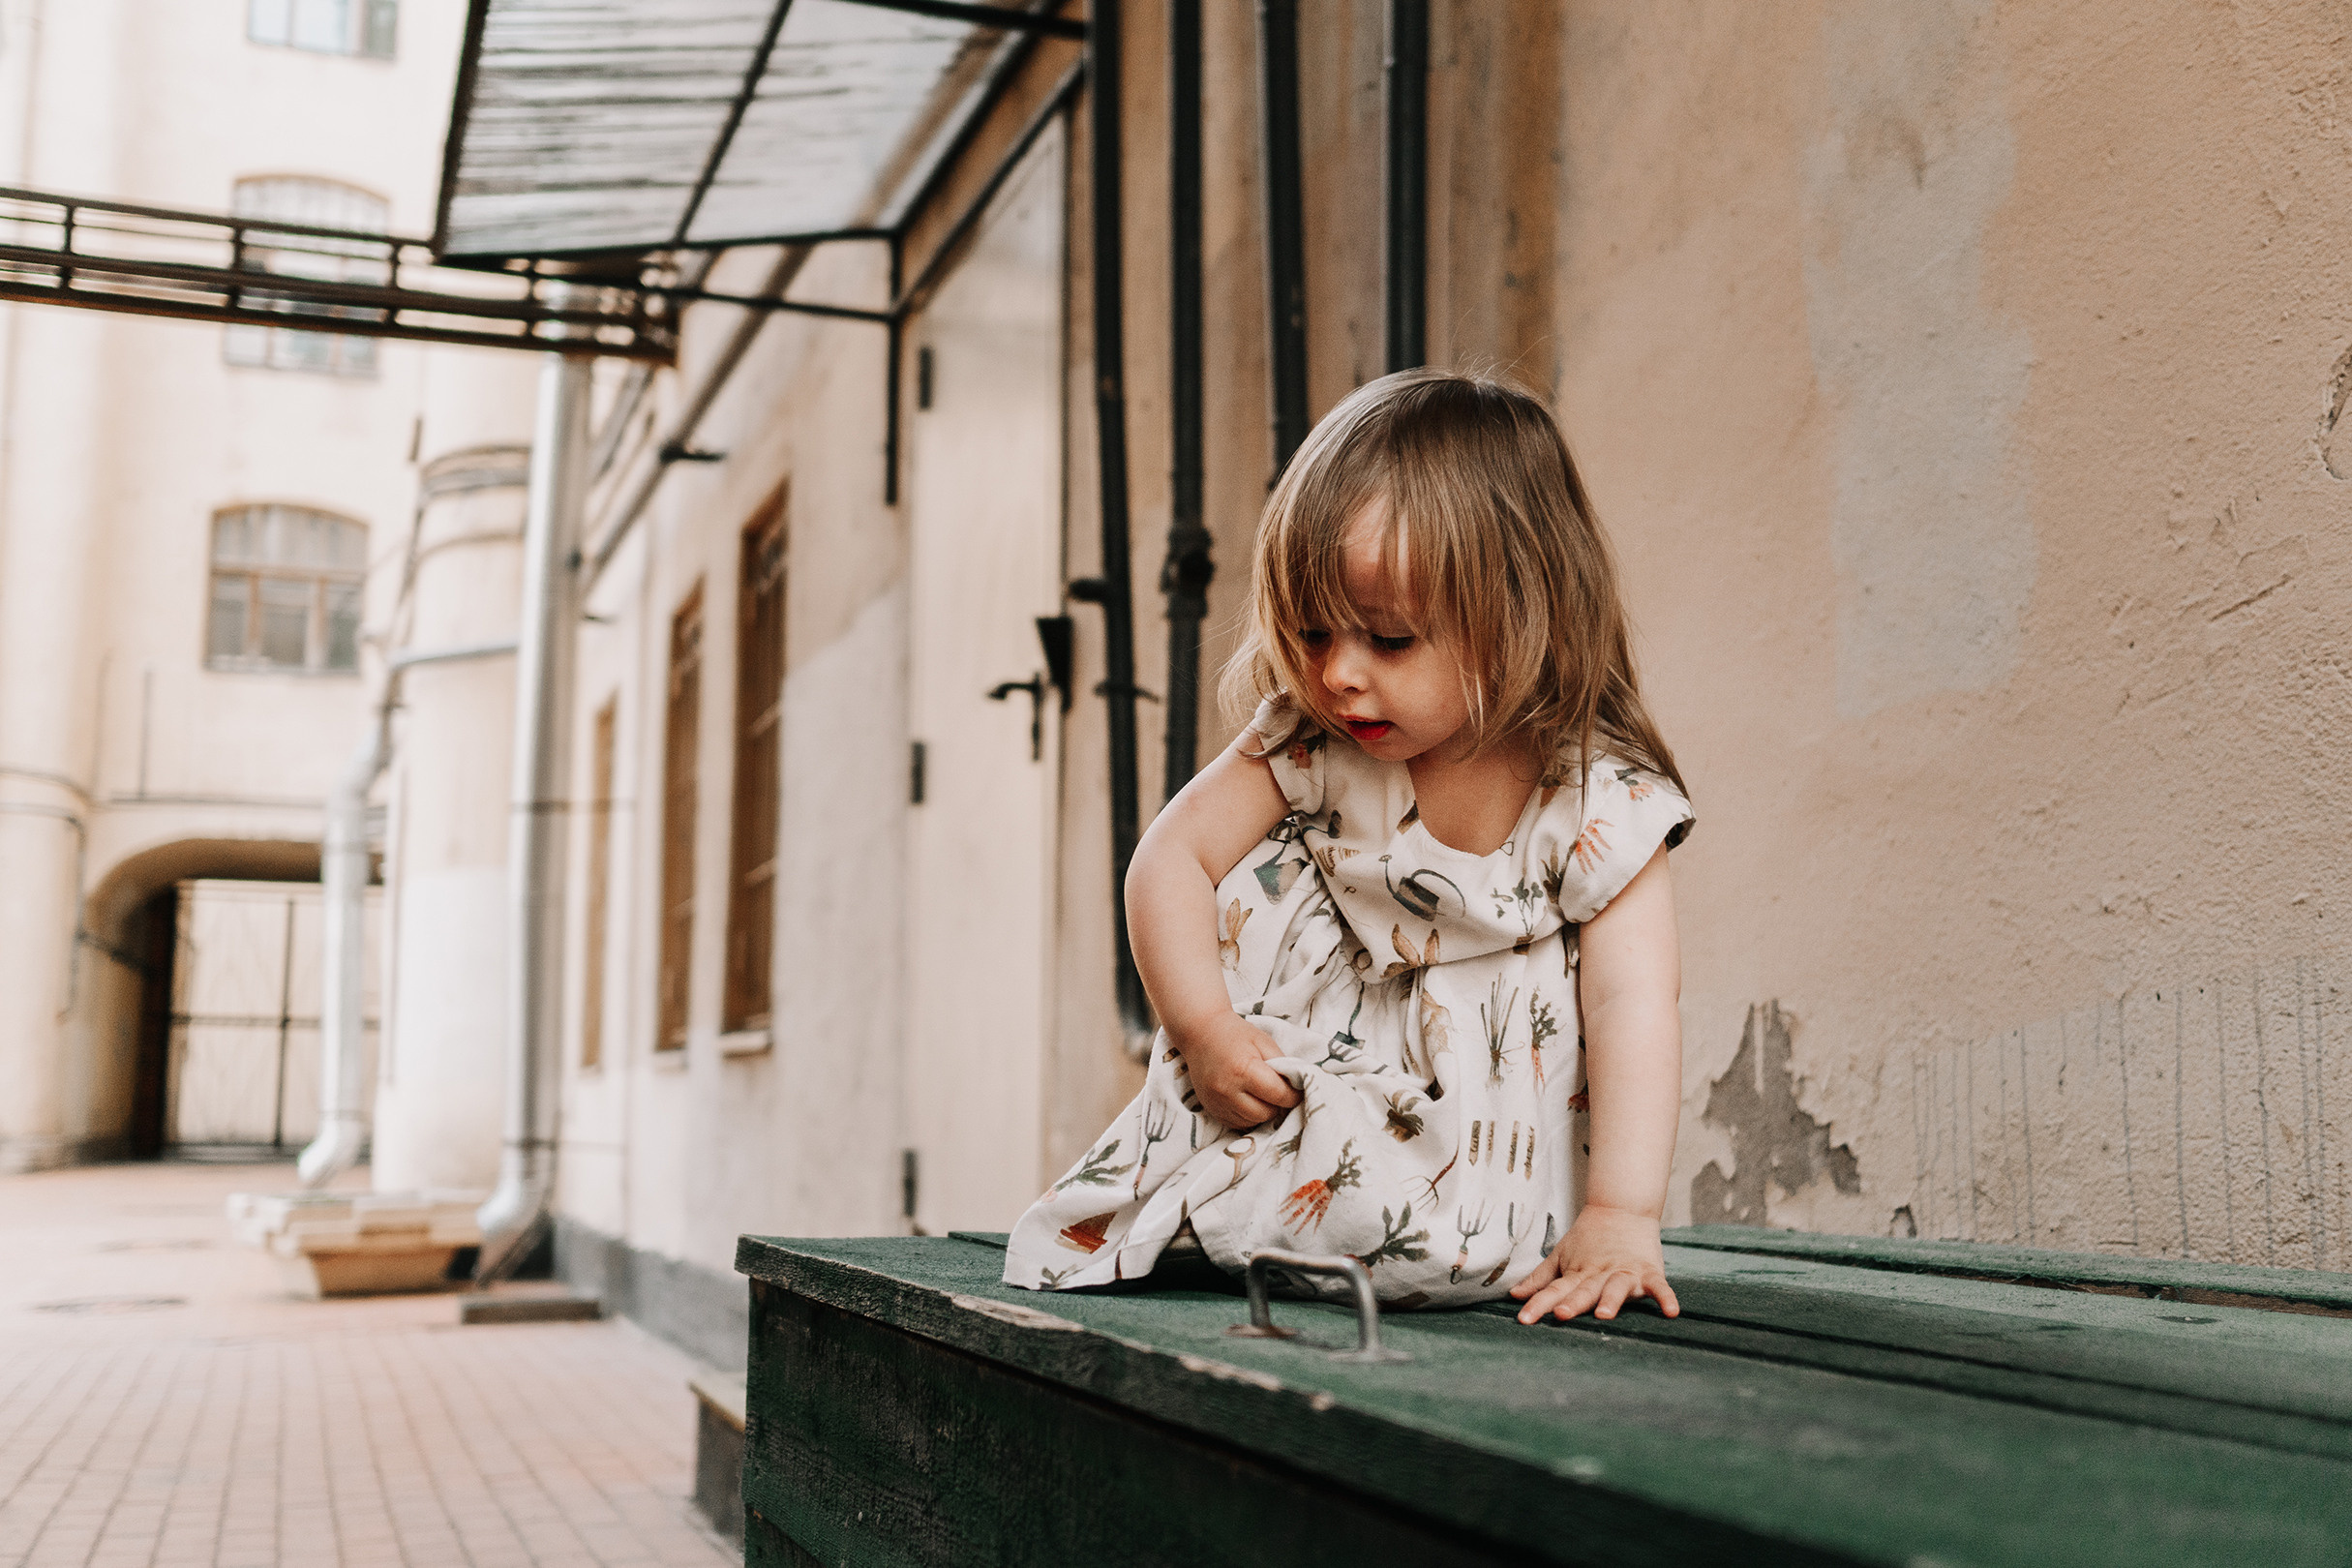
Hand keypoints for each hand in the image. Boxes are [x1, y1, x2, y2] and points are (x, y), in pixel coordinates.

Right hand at [1172, 1012, 1301, 1130]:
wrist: (1200, 1033)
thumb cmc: (1235, 1034)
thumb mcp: (1264, 1042)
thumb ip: (1283, 1065)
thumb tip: (1297, 1086)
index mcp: (1244, 1069)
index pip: (1279, 1095)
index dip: (1293, 1095)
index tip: (1296, 1090)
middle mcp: (1228, 1090)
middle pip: (1267, 1113)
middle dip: (1277, 1104)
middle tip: (1277, 1090)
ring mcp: (1217, 1102)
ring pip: (1253, 1121)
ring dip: (1262, 1111)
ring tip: (1260, 1093)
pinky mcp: (1211, 1110)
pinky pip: (1238, 1124)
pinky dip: (1248, 1115)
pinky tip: (1247, 1099)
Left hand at [1508, 1204, 1678, 1322]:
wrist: (1621, 1209)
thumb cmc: (1588, 1239)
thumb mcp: (1561, 1256)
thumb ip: (1540, 1279)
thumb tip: (1514, 1295)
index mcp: (1576, 1272)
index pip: (1554, 1290)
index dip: (1539, 1304)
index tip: (1523, 1320)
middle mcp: (1598, 1273)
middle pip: (1584, 1290)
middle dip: (1573, 1303)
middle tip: (1562, 1316)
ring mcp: (1624, 1272)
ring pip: (1616, 1288)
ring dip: (1611, 1300)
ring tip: (1604, 1314)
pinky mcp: (1648, 1271)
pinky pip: (1658, 1286)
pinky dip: (1665, 1297)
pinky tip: (1671, 1312)